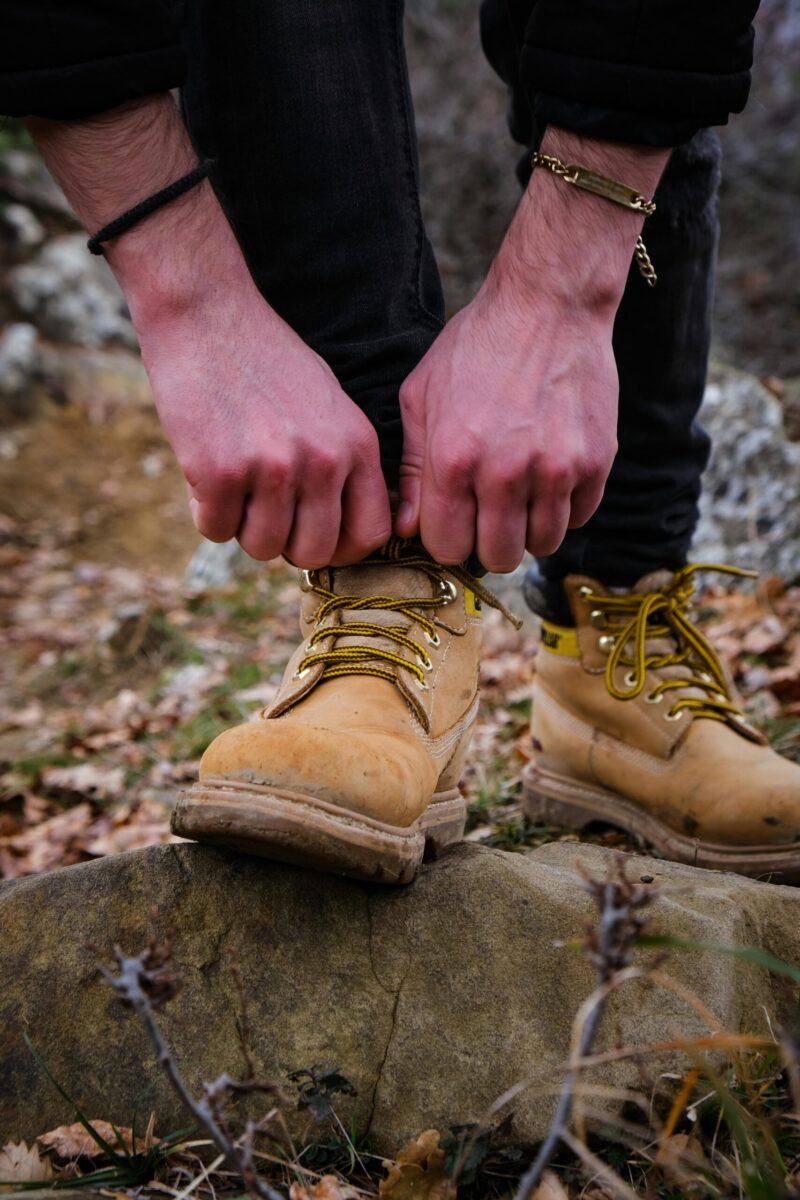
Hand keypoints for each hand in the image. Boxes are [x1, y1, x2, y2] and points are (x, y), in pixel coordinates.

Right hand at [139, 288, 391, 567]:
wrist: (207, 314)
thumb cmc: (266, 360)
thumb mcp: (328, 405)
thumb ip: (341, 464)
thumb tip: (337, 532)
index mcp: (357, 445)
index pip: (370, 534)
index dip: (340, 547)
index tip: (313, 536)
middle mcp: (323, 460)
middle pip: (314, 553)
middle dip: (285, 544)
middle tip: (263, 510)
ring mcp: (274, 468)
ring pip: (262, 547)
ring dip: (242, 527)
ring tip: (234, 483)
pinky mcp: (221, 473)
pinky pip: (215, 530)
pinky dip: (205, 511)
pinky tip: (205, 473)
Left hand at [395, 126, 668, 572]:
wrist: (549, 304)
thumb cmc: (476, 347)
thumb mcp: (422, 397)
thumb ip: (411, 469)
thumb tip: (405, 528)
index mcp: (454, 459)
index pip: (448, 547)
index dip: (449, 539)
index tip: (457, 520)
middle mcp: (505, 472)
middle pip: (498, 556)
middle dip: (490, 541)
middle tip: (492, 512)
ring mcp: (556, 469)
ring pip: (543, 544)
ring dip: (530, 528)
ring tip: (524, 494)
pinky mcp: (596, 461)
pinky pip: (579, 517)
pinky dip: (565, 507)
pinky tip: (553, 474)